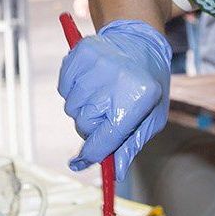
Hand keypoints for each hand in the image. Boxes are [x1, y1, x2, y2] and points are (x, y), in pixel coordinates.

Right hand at [57, 19, 171, 176]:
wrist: (139, 42)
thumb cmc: (148, 85)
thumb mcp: (151, 118)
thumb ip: (131, 145)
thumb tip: (116, 173)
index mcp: (139, 98)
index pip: (107, 138)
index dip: (93, 155)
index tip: (82, 162)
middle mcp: (117, 79)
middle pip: (85, 125)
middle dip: (92, 128)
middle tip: (106, 116)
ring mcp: (96, 63)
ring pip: (72, 108)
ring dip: (82, 109)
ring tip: (101, 95)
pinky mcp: (80, 53)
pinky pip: (63, 89)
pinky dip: (72, 91)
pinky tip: (90, 83)